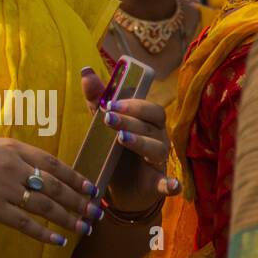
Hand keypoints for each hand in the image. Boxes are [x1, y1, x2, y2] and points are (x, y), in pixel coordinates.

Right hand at [0, 139, 100, 246]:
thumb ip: (13, 158)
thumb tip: (40, 171)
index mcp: (11, 147)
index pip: (52, 162)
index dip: (74, 176)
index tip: (91, 188)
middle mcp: (10, 164)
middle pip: (53, 185)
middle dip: (78, 201)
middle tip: (95, 213)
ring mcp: (2, 186)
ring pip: (45, 205)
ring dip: (68, 218)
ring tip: (84, 228)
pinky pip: (25, 223)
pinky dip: (44, 233)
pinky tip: (57, 241)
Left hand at [80, 68, 181, 208]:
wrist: (121, 187)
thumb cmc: (115, 149)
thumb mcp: (103, 124)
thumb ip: (97, 99)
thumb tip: (86, 70)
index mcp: (147, 123)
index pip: (150, 108)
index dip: (134, 104)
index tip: (111, 103)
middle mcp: (158, 139)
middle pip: (153, 125)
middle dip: (131, 120)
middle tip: (108, 119)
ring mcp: (159, 161)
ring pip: (158, 148)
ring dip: (141, 142)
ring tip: (122, 139)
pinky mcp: (158, 184)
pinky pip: (169, 183)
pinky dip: (172, 184)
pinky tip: (171, 185)